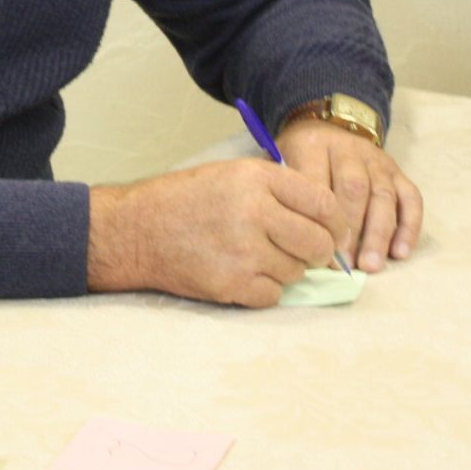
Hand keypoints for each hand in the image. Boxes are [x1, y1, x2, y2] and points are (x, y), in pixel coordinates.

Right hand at [86, 158, 349, 306]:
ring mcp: (243, 250)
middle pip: (318, 242)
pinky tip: (243, 274)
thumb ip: (277, 189)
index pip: (323, 202)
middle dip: (318, 252)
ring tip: (257, 258)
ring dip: (286, 270)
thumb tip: (327, 219)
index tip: (334, 232)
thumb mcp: (231, 175)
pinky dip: (264, 289)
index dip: (336, 222)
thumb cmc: (184, 201)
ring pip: (297, 271)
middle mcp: (254, 211)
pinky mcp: (231, 283)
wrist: (134, 231)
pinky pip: (274, 294)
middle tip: (306, 253)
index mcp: (256, 178)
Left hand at [274, 119, 422, 271]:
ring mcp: (376, 159)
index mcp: (312, 144)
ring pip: (382, 195)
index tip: (318, 249)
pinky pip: (411, 198)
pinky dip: (408, 227)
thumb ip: (287, 195)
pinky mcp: (397, 170)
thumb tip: (297, 245)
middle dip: (351, 230)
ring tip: (371, 265)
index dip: (319, 218)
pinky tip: (400, 253)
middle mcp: (347, 148)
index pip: (318, 181)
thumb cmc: (299, 158)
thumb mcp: (282, 165)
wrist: (326, 126)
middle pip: (354, 188)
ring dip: (378, 234)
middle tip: (346, 264)